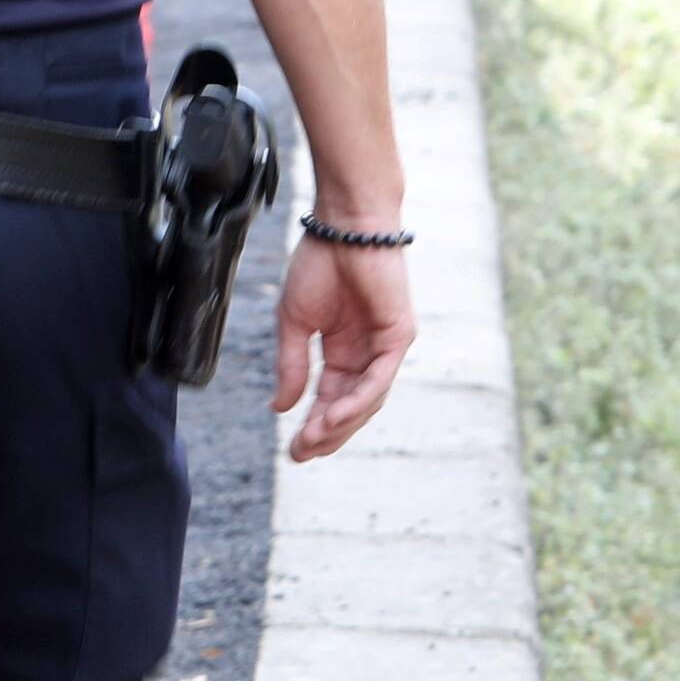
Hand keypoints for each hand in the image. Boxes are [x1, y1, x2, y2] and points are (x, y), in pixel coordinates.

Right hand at [275, 233, 415, 462]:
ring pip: (367, 399)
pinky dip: (358, 399)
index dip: (312, 424)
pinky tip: (335, 415)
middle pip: (350, 407)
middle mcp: (367, 353)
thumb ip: (291, 365)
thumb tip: (281, 407)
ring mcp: (385, 347)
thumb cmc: (319, 263)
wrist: (344, 226)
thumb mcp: (294, 322)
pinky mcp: (398, 336)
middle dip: (327, 433)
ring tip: (314, 438)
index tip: (292, 450)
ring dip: (341, 422)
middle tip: (302, 454)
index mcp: (343, 350)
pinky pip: (380, 378)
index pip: (330, 397)